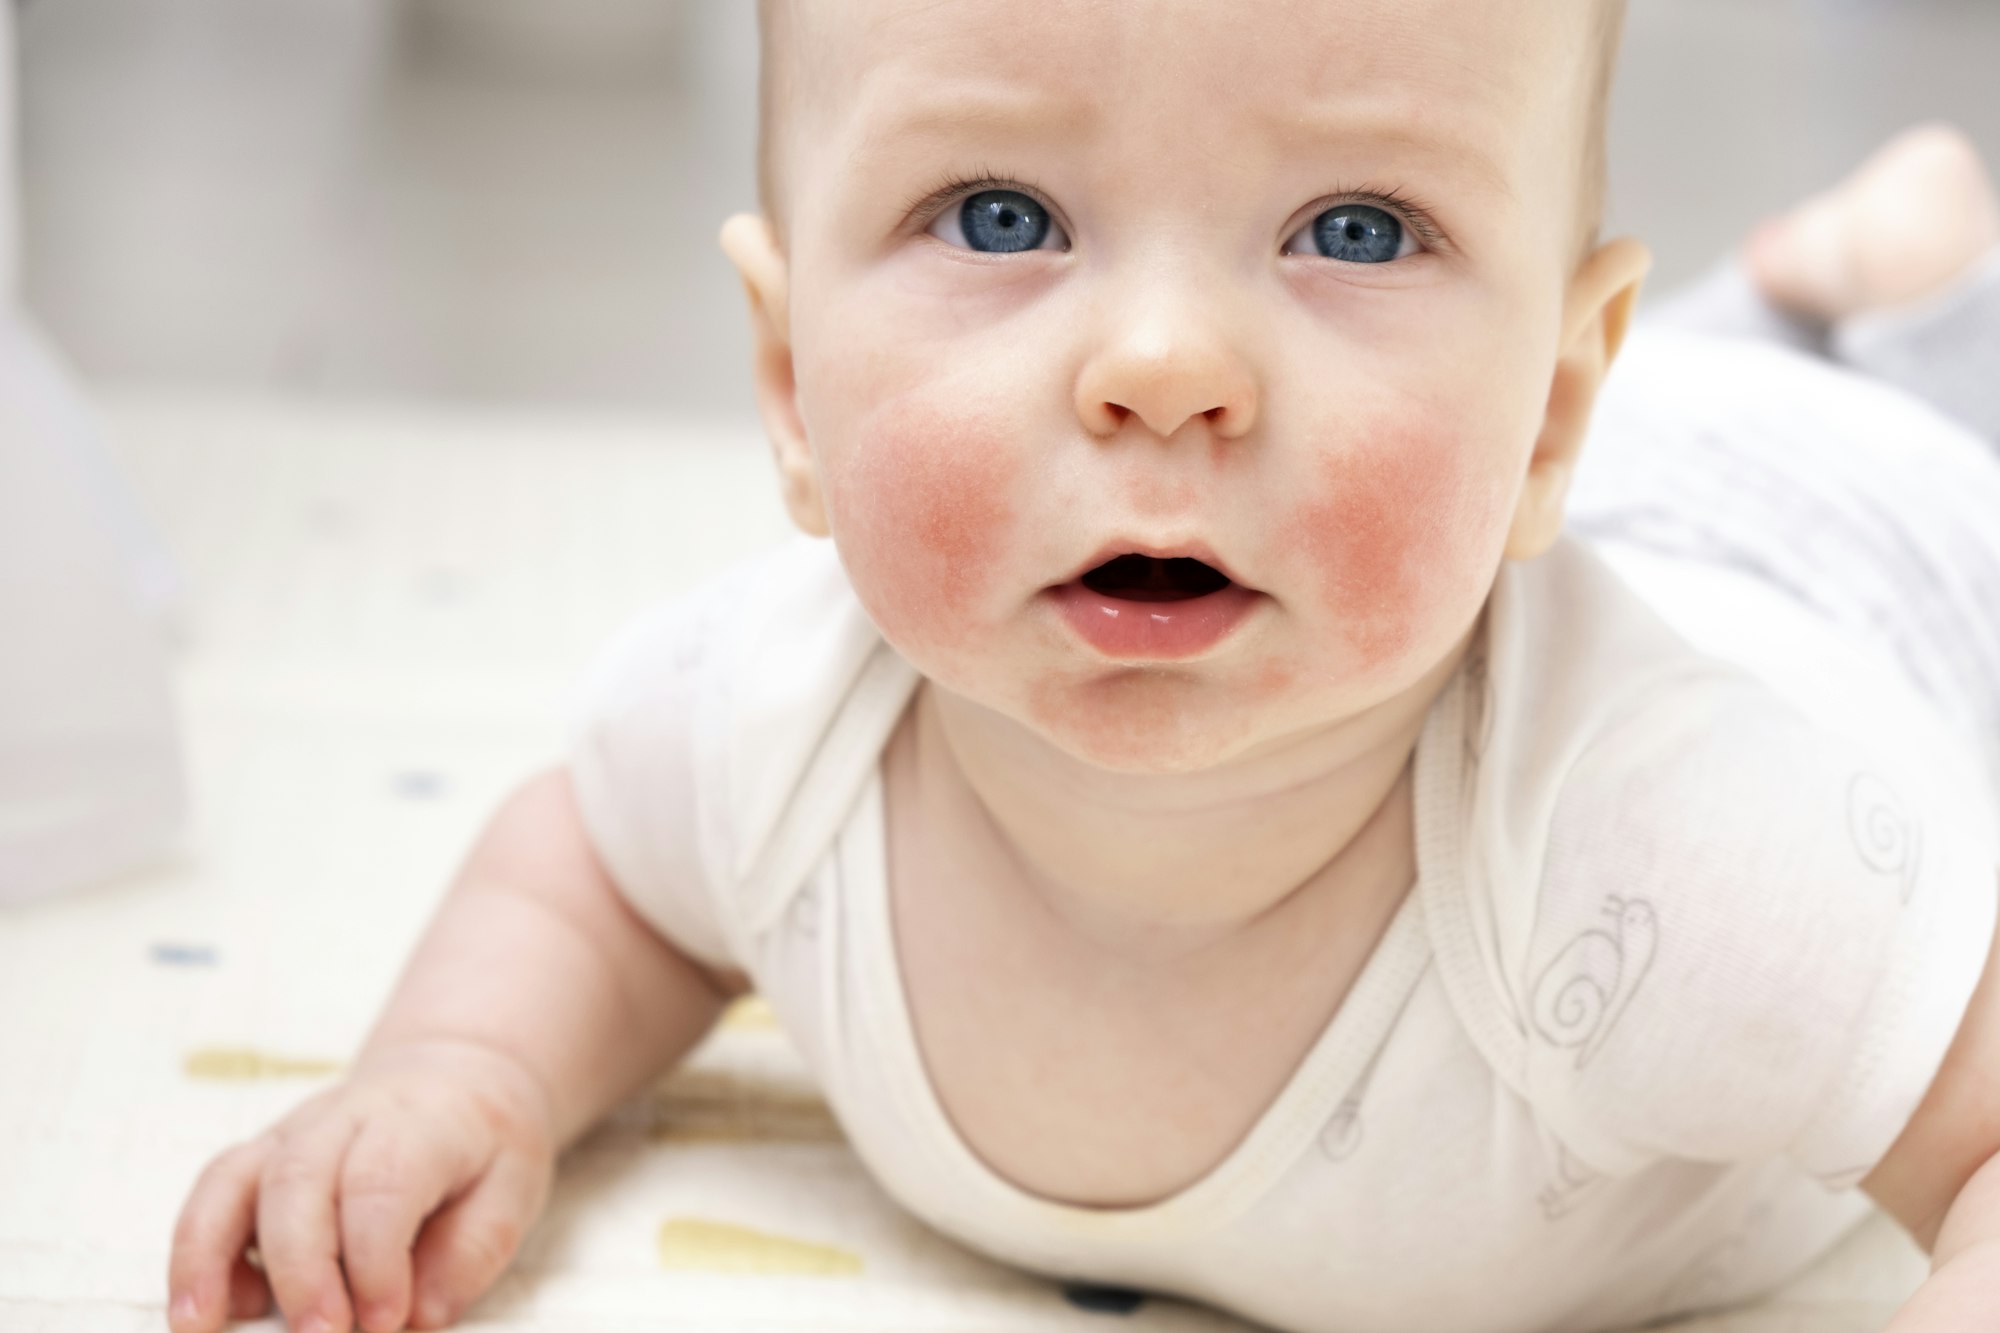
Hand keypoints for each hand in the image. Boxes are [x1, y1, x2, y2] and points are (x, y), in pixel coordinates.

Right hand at [167, 1039, 557, 1332]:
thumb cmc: (485, 1144)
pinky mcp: (260, 1157)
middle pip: (298, 1182)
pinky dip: (197, 1252)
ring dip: (207, 1257)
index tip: (387, 1321)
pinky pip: (211, 1195)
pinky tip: (212, 1309)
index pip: (380, 1183)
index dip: (376, 1260)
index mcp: (417, 1122)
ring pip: (232, 1180)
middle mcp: (343, 1118)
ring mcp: (291, 1133)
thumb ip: (471, 1253)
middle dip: (300, 1269)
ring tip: (197, 1327)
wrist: (455, 1074)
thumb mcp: (514, 1190)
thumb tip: (416, 1318)